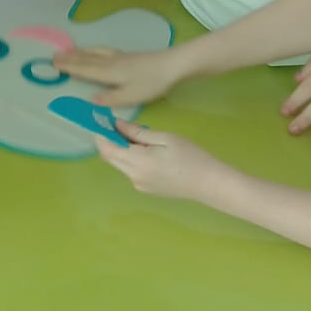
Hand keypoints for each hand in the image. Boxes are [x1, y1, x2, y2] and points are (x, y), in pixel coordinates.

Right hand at [55, 47, 188, 106]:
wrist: (172, 64)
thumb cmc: (152, 82)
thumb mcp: (131, 96)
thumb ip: (109, 99)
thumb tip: (89, 101)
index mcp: (108, 72)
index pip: (84, 69)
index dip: (69, 67)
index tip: (53, 63)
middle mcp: (110, 62)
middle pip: (86, 59)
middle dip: (69, 58)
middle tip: (53, 56)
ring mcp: (119, 57)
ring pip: (94, 53)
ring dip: (79, 52)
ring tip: (68, 51)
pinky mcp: (127, 55)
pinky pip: (102, 51)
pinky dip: (92, 50)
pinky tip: (94, 50)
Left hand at [96, 120, 230, 201]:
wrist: (210, 184)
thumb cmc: (191, 157)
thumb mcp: (165, 138)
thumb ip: (137, 132)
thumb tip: (116, 124)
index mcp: (138, 162)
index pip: (107, 148)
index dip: (101, 134)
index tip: (102, 121)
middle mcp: (133, 176)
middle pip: (110, 157)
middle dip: (110, 140)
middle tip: (123, 126)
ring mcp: (139, 185)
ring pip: (120, 164)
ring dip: (122, 149)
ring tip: (142, 138)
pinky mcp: (145, 189)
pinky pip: (131, 170)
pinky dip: (132, 158)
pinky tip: (150, 153)